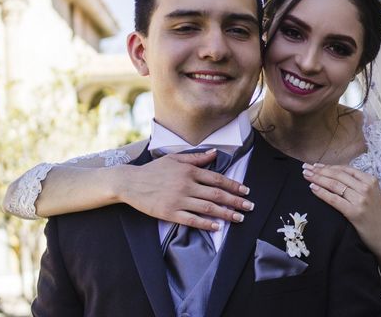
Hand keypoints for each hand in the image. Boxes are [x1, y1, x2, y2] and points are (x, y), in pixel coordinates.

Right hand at [114, 150, 253, 231]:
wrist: (130, 182)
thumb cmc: (154, 170)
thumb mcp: (175, 159)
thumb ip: (197, 158)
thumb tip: (215, 153)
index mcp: (189, 171)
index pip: (217, 179)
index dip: (234, 185)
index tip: (246, 191)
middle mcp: (186, 185)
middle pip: (217, 195)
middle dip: (236, 201)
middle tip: (250, 206)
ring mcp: (178, 200)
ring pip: (207, 208)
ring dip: (226, 213)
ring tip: (239, 218)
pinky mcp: (170, 213)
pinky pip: (192, 220)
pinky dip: (206, 224)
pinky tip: (217, 227)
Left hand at [302, 163, 380, 258]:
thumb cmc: (377, 216)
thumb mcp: (372, 195)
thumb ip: (359, 184)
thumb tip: (336, 175)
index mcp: (371, 180)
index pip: (345, 169)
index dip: (328, 166)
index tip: (316, 166)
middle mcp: (366, 187)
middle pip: (338, 175)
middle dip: (319, 170)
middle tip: (306, 168)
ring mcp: (361, 199)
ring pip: (334, 184)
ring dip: (318, 178)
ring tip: (306, 176)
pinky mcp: (355, 212)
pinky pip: (334, 199)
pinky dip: (322, 192)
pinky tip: (313, 188)